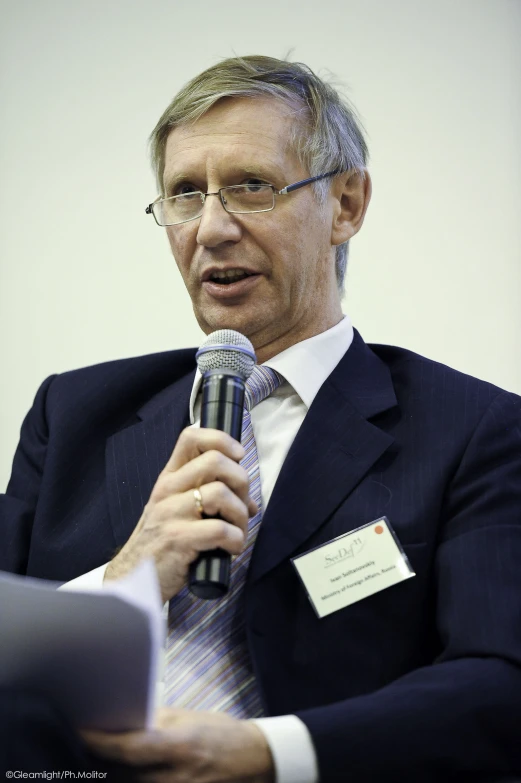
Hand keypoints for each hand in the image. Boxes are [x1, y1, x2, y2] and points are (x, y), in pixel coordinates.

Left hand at [81, 707, 274, 782]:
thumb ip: (154, 721)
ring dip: (110, 776)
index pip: (127, 748)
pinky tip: (122, 773)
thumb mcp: (188, 719)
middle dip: (97, 762)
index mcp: (179, 747)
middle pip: (120, 776)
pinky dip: (130, 782)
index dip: (98, 742)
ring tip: (96, 762)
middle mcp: (174, 778)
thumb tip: (119, 718)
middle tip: (79, 746)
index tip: (79, 731)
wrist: (254, 762)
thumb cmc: (220, 734)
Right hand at [104, 428, 257, 602]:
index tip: (238, 456)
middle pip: (215, 461)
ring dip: (240, 515)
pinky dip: (235, 539)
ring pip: (221, 493)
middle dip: (241, 481)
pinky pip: (220, 529)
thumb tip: (250, 503)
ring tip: (237, 531)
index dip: (221, 440)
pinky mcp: (176, 539)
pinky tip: (230, 548)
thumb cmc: (162, 543)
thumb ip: (210, 499)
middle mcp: (168, 489)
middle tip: (242, 505)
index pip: (191, 438)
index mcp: (169, 478)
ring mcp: (170, 513)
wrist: (132, 578)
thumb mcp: (178, 511)